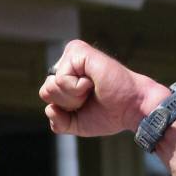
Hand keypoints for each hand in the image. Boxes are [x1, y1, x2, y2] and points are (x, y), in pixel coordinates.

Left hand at [40, 40, 166, 137]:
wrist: (130, 109)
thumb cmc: (108, 114)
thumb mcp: (76, 124)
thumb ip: (58, 121)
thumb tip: (49, 108)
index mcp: (65, 76)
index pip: (46, 96)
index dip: (64, 110)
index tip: (86, 105)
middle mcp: (67, 63)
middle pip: (45, 91)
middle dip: (66, 104)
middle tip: (89, 97)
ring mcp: (72, 55)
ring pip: (51, 86)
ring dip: (72, 97)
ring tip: (91, 90)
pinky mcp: (78, 51)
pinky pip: (60, 79)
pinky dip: (76, 89)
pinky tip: (92, 82)